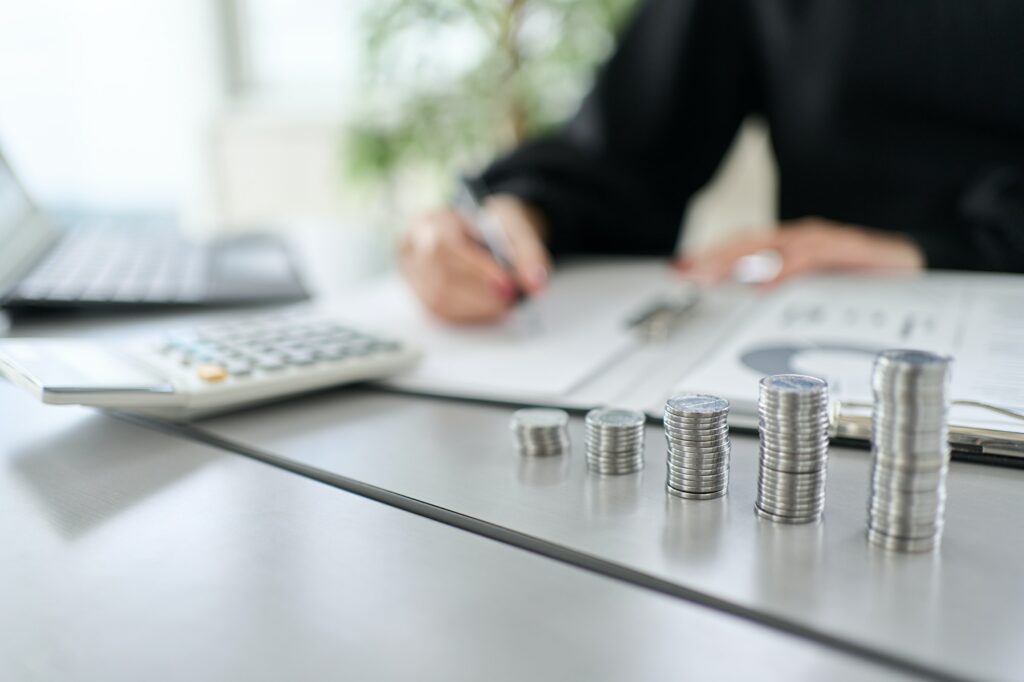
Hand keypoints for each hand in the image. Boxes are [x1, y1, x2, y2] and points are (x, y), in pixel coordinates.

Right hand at [399, 195, 550, 322]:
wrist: (483, 234)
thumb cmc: (494, 229)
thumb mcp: (515, 228)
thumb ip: (529, 253)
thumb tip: (535, 283)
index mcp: (432, 221)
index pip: (444, 247)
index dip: (475, 269)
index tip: (507, 283)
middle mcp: (412, 247)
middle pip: (438, 277)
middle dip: (479, 293)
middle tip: (510, 298)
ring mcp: (413, 275)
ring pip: (438, 300)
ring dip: (477, 308)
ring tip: (504, 304)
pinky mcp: (421, 296)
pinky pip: (441, 314)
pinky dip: (471, 315)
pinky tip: (491, 309)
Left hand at [681, 217, 924, 284]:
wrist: (919, 267)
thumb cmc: (863, 284)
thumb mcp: (815, 295)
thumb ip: (782, 297)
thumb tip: (745, 310)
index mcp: (790, 250)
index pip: (742, 251)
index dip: (711, 259)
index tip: (681, 271)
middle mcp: (803, 240)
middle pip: (750, 244)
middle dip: (716, 258)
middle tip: (689, 273)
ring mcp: (824, 241)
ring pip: (774, 246)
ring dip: (741, 258)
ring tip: (713, 273)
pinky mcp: (850, 246)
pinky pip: (813, 254)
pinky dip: (788, 265)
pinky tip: (769, 279)